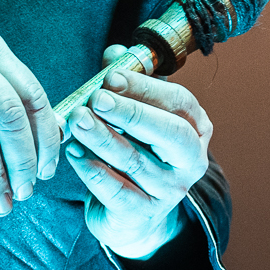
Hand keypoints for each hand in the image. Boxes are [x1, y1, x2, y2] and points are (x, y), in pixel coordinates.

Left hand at [65, 48, 212, 259]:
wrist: (132, 216)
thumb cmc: (136, 153)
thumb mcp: (136, 118)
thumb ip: (126, 84)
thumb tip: (115, 53)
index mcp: (195, 129)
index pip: (178, 102)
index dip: (145, 86)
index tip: (111, 75)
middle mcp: (190, 161)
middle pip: (169, 133)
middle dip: (131, 113)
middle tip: (97, 98)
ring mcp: (169, 191)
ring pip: (136, 161)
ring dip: (103, 138)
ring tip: (77, 121)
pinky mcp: (143, 214)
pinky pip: (117, 191)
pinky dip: (93, 171)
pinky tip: (73, 153)